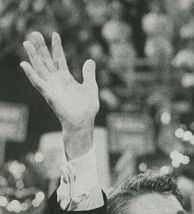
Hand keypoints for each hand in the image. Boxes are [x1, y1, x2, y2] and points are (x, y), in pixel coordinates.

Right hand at [20, 32, 97, 156]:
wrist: (83, 121)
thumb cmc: (87, 107)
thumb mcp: (91, 87)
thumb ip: (88, 74)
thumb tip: (90, 61)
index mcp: (65, 77)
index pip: (59, 58)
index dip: (57, 46)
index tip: (55, 34)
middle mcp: (56, 80)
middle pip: (46, 59)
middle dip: (41, 47)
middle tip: (34, 33)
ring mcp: (51, 86)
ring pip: (39, 67)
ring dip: (32, 55)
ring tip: (27, 42)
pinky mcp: (48, 94)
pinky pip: (37, 82)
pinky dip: (30, 74)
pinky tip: (24, 64)